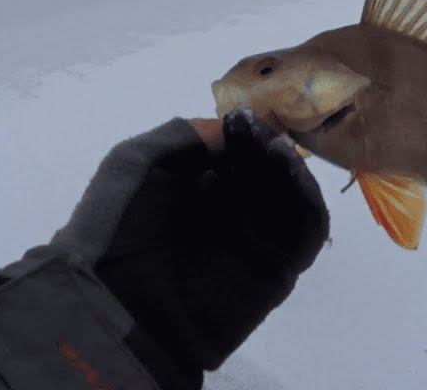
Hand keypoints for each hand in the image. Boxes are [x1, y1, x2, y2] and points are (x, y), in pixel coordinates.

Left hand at [52, 109, 328, 385]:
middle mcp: (225, 214)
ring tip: (274, 150)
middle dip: (265, 147)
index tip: (242, 119)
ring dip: (290, 167)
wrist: (118, 306)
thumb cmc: (116, 229)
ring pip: (291, 196)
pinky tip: (289, 172)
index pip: (233, 151)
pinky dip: (310, 199)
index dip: (241, 132)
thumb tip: (226, 128)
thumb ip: (183, 135)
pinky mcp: (277, 272)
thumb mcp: (135, 162)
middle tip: (260, 133)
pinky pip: (308, 232)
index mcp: (191, 189)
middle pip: (266, 170)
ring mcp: (254, 242)